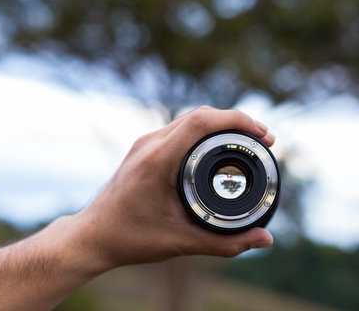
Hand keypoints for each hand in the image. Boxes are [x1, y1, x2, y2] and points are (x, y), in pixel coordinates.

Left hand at [72, 106, 275, 269]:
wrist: (92, 236)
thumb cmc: (130, 238)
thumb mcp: (181, 242)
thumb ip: (226, 243)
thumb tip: (265, 238)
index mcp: (157, 160)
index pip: (202, 122)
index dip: (238, 121)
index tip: (263, 135)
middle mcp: (150, 144)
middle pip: (201, 114)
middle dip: (236, 121)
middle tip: (264, 138)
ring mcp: (146, 143)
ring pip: (190, 118)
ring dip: (221, 124)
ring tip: (247, 140)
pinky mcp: (145, 148)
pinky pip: (180, 128)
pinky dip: (205, 130)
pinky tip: (218, 145)